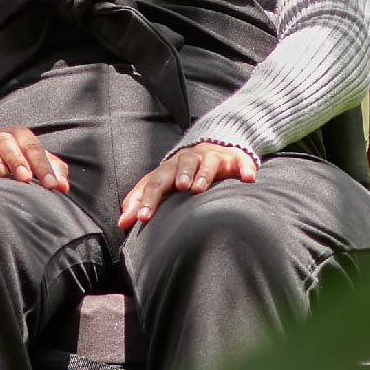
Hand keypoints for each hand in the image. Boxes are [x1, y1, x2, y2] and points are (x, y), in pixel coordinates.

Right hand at [0, 126, 73, 193]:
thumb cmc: (8, 160)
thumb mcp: (30, 163)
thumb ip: (49, 170)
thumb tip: (64, 187)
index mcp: (18, 138)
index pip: (33, 148)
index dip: (43, 165)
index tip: (52, 186)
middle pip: (8, 142)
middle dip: (17, 159)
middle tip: (24, 178)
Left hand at [116, 140, 258, 229]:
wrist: (213, 148)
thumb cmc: (181, 173)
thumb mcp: (160, 184)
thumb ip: (140, 200)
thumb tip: (121, 222)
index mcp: (169, 169)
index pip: (154, 183)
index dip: (147, 199)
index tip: (140, 218)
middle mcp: (189, 161)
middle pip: (181, 166)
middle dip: (178, 177)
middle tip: (179, 188)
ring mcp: (212, 158)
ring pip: (207, 162)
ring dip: (203, 173)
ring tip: (199, 188)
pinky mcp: (234, 159)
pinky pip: (241, 161)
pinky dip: (245, 168)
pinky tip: (248, 179)